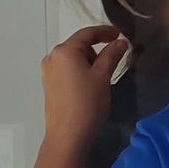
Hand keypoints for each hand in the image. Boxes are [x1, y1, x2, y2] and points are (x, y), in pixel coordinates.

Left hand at [41, 22, 127, 149]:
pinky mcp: (48, 85)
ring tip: (99, 81)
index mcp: (64, 51)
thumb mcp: (103, 76)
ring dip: (88, 62)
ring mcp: (48, 72)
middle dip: (96, 51)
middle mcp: (52, 57)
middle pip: (78, 45)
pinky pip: (67, 70)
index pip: (86, 34)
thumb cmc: (87, 104)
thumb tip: (120, 42)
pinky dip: (79, 71)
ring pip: (73, 58)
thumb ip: (111, 55)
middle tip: (110, 66)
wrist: (68, 135)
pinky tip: (87, 87)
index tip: (119, 34)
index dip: (104, 31)